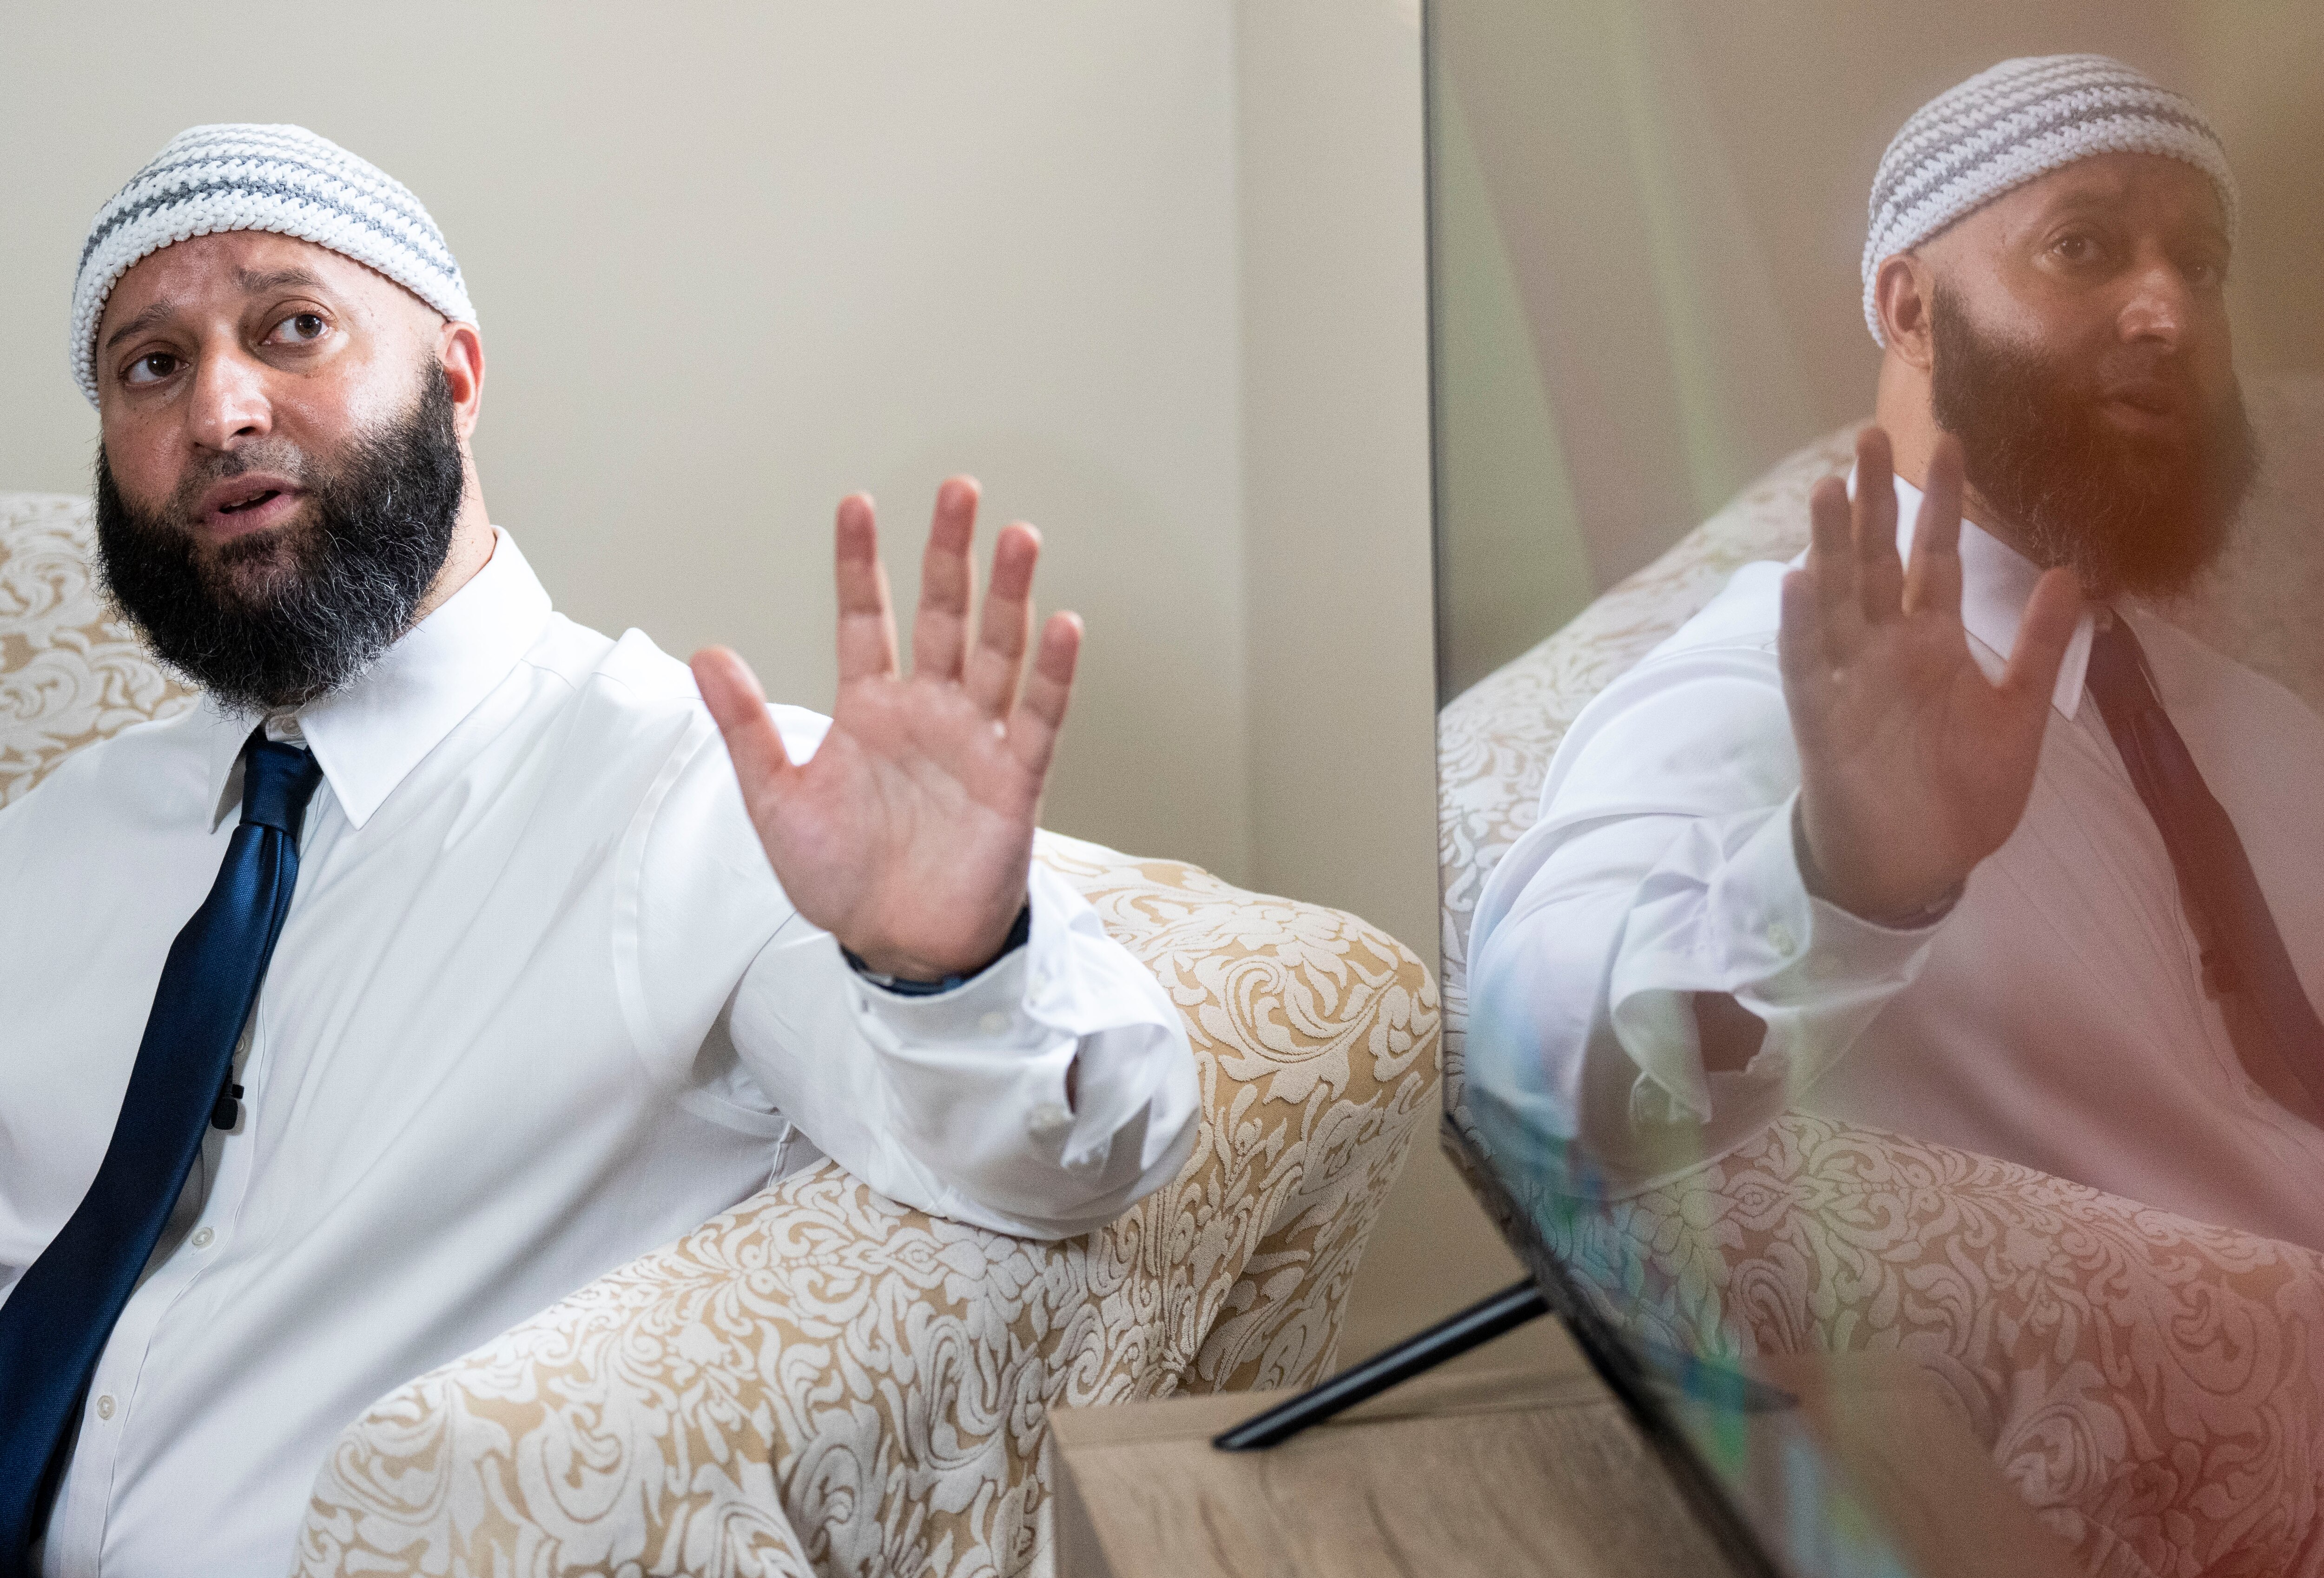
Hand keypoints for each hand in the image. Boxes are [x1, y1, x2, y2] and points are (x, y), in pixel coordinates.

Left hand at [690, 477, 1081, 978]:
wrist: (896, 948)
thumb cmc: (840, 879)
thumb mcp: (776, 801)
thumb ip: (747, 726)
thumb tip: (705, 653)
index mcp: (870, 710)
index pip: (866, 619)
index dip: (860, 564)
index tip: (855, 504)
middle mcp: (928, 712)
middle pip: (944, 616)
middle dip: (949, 554)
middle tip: (958, 489)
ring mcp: (975, 742)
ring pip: (997, 652)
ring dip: (1008, 595)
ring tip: (1016, 537)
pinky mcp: (1014, 781)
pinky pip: (1037, 719)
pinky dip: (1052, 675)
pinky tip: (1062, 625)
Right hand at [1778, 428, 2082, 921]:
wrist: (1917, 864)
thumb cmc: (1962, 795)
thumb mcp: (2019, 716)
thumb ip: (2038, 647)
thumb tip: (2070, 575)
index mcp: (1932, 642)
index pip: (1936, 556)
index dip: (1941, 503)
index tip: (1948, 443)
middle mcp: (1885, 648)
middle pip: (1874, 559)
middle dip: (1872, 500)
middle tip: (1869, 435)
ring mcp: (1847, 678)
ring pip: (1835, 597)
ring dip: (1830, 544)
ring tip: (1830, 487)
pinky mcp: (1818, 717)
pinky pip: (1805, 663)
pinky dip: (1801, 625)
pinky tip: (1799, 581)